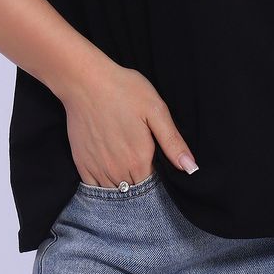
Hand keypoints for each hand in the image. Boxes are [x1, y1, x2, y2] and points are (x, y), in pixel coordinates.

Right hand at [58, 57, 198, 187]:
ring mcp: (98, 169)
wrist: (85, 81)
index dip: (157, 177)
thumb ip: (173, 143)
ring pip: (115, 191)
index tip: (154, 162)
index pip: (153, 185)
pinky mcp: (81, 164)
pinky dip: (102, 185)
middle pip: (134, 190)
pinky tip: (107, 170)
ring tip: (124, 164)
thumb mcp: (156, 110)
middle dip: (140, 183)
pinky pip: (93, 189)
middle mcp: (118, 170)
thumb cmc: (124, 90)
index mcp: (140, 160)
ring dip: (122, 184)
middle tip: (139, 160)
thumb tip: (191, 168)